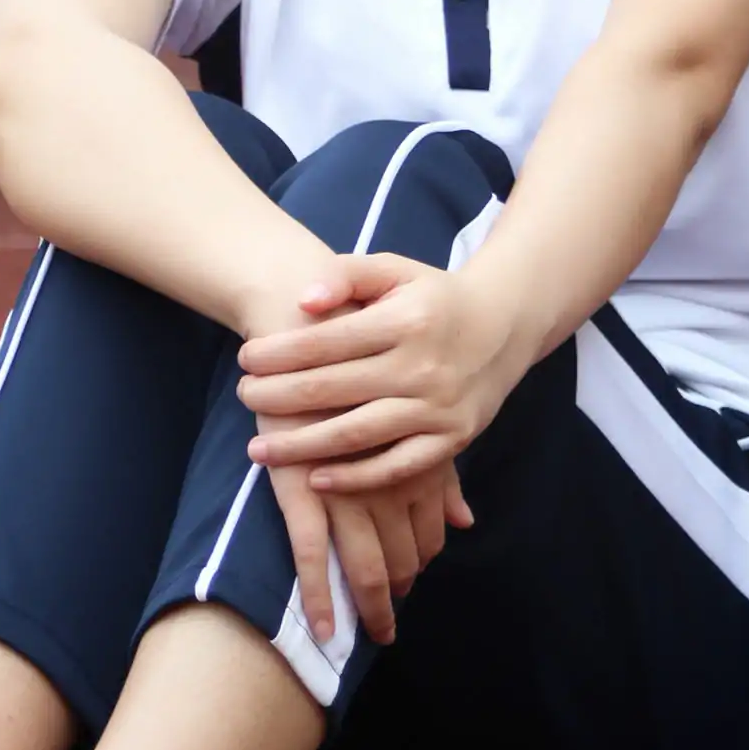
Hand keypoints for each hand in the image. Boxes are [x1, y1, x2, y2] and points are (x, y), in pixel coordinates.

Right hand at [231, 273, 472, 651]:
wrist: (300, 312)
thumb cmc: (356, 348)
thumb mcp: (410, 404)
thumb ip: (439, 468)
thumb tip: (463, 523)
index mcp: (418, 451)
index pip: (427, 529)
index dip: (420, 560)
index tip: (410, 581)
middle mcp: (391, 473)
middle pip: (402, 556)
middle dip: (394, 596)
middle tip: (388, 627)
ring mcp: (349, 481)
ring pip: (363, 563)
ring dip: (364, 605)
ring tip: (359, 634)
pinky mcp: (304, 483)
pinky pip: (313, 553)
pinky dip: (320, 592)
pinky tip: (323, 625)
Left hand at [237, 253, 524, 498]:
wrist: (506, 325)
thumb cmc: (435, 297)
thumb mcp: (396, 269)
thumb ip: (347, 274)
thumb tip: (303, 301)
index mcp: (406, 320)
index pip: (327, 340)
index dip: (279, 352)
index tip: (245, 358)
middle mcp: (422, 366)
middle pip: (333, 389)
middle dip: (278, 397)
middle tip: (242, 396)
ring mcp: (438, 407)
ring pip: (357, 434)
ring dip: (302, 445)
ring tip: (258, 449)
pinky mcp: (451, 439)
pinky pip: (397, 466)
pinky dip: (356, 478)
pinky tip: (315, 480)